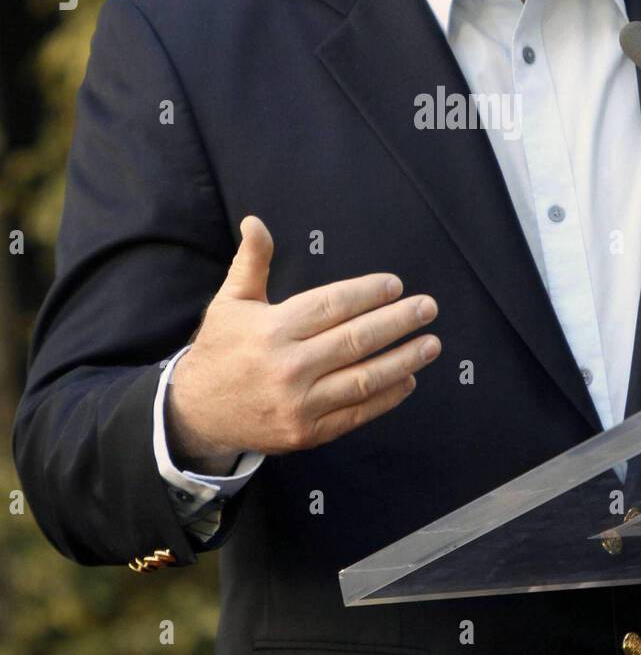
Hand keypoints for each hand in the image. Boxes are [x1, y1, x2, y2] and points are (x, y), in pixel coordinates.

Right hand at [165, 215, 440, 467]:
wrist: (196, 413)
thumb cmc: (221, 349)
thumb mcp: (230, 302)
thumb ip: (251, 262)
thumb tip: (256, 221)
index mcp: (272, 329)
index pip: (331, 306)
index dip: (367, 294)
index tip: (396, 285)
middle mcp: (288, 366)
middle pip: (355, 340)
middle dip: (398, 322)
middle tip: (428, 308)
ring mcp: (299, 403)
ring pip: (362, 379)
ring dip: (403, 361)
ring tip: (431, 344)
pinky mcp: (306, 433)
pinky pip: (355, 414)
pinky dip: (386, 398)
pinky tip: (408, 380)